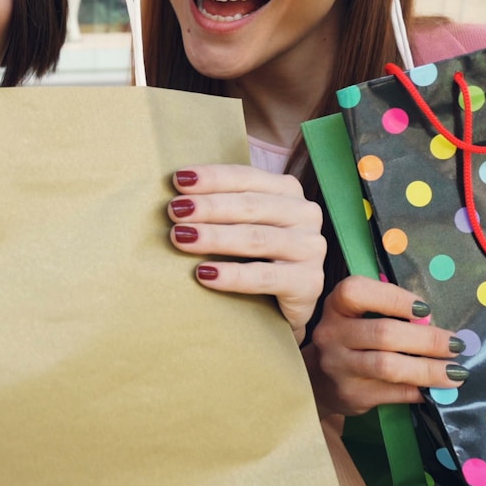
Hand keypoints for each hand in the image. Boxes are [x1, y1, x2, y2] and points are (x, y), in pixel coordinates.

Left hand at [169, 165, 324, 338]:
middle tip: (174, 211)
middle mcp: (305, 214)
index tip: (178, 180)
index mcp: (287, 191)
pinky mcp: (309, 283)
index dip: (213, 178)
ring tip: (180, 237)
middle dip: (209, 207)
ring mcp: (311, 248)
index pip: (246, 178)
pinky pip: (265, 277)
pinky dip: (232, 275)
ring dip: (215, 237)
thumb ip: (222, 206)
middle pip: (251, 206)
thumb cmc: (254, 256)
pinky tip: (204, 274)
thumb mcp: (242, 224)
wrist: (282, 307)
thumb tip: (175, 196)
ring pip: (257, 239)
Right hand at [305, 276, 465, 415]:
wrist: (320, 381)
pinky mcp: (351, 394)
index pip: (357, 292)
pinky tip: (435, 389)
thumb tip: (432, 325)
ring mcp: (338, 366)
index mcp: (336, 306)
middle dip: (427, 339)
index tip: (424, 310)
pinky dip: (420, 390)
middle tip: (455, 345)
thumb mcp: (360, 317)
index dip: (394, 298)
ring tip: (455, 373)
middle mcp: (331, 334)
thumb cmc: (353, 340)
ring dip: (428, 369)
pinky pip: (393, 393)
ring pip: (389, 366)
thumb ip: (390, 314)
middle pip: (383, 333)